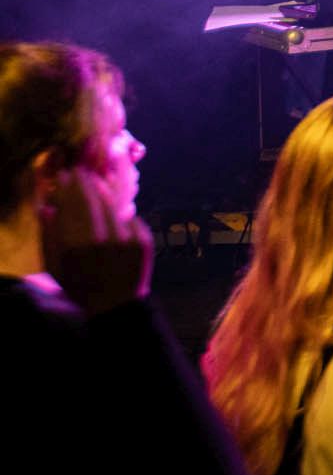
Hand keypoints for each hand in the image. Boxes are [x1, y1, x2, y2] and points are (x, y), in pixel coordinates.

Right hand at [40, 167, 152, 315]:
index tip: (64, 175)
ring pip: (113, 206)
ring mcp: (126, 240)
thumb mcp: (56, 267)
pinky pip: (130, 218)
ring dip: (104, 190)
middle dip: (85, 183)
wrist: (115, 303)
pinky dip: (121, 209)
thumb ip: (49, 238)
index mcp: (77, 247)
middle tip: (80, 171)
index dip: (68, 188)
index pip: (71, 207)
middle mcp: (102, 241)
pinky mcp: (143, 241)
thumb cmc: (79, 285)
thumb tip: (48, 208)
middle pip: (92, 202)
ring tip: (96, 181)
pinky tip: (114, 202)